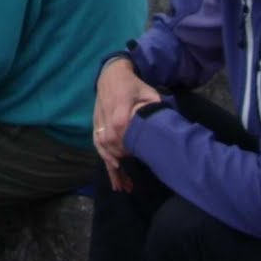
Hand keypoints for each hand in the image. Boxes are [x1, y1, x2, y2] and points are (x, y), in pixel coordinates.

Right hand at [93, 57, 161, 190]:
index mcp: (120, 113)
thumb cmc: (132, 85)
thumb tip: (164, 120)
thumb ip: (155, 106)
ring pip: (103, 149)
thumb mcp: (148, 92)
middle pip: (111, 147)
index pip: (122, 136)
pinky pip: (97, 144)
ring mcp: (99, 123)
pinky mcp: (96, 124)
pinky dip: (103, 157)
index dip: (128, 150)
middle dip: (119, 168)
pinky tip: (112, 170)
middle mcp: (107, 120)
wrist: (111, 74)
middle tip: (130, 185)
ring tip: (120, 186)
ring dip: (110, 167)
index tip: (136, 161)